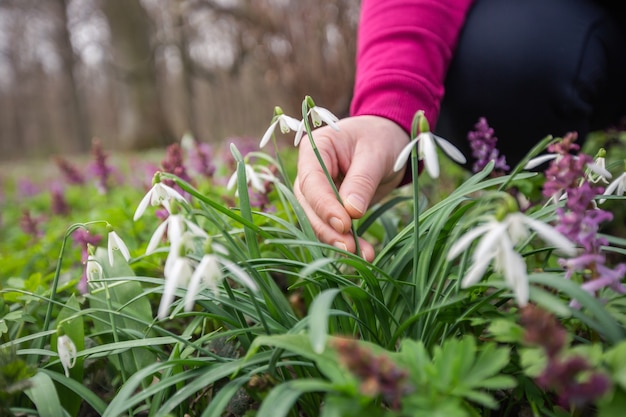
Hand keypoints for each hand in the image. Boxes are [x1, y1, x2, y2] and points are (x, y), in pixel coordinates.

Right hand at [294, 115, 409, 261]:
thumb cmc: (381, 138)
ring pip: (318, 220)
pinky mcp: (331, 206)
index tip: (344, 224)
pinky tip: (363, 252)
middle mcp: (310, 171)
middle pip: (310, 205)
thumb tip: (351, 212)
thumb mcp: (376, 154)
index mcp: (315, 149)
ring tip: (362, 254)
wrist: (389, 140)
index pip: (312, 181)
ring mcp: (319, 190)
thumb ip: (362, 181)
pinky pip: (334, 226)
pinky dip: (347, 240)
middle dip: (328, 229)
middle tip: (350, 248)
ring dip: (337, 240)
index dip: (324, 205)